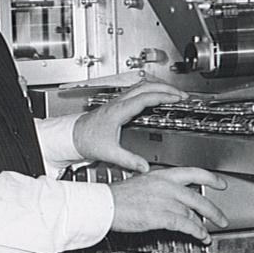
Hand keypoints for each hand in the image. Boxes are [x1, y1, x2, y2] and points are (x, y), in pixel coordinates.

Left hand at [71, 82, 194, 173]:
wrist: (72, 135)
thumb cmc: (86, 140)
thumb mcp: (109, 153)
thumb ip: (128, 160)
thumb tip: (144, 167)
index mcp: (119, 110)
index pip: (145, 97)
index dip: (163, 96)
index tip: (177, 99)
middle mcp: (119, 102)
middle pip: (146, 85)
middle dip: (166, 88)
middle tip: (181, 95)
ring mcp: (118, 101)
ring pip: (142, 85)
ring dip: (159, 87)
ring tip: (173, 94)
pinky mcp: (118, 104)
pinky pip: (138, 90)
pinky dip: (151, 90)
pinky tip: (157, 97)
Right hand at [106, 168, 228, 239]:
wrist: (105, 205)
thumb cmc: (116, 198)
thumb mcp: (141, 184)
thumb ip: (159, 190)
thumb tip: (170, 199)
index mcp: (161, 176)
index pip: (193, 173)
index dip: (211, 178)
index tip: (221, 183)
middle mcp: (166, 186)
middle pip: (198, 197)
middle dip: (213, 210)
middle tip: (222, 218)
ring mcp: (165, 201)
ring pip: (193, 212)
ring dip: (203, 225)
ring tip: (207, 233)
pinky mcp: (162, 216)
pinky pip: (186, 224)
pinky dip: (196, 231)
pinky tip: (200, 236)